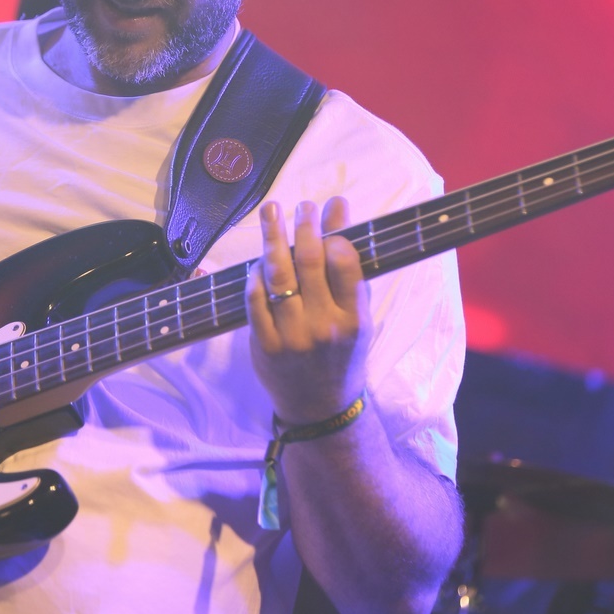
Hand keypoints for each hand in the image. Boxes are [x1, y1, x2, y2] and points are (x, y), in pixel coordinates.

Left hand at [245, 197, 369, 424]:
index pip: (345, 263)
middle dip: (304, 225)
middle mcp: (324, 326)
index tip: (329, 209)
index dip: (334, 231)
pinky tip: (259, 259)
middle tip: (302, 206)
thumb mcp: (358, 317)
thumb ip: (351, 270)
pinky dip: (255, 274)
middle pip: (309, 261)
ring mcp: (292, 336)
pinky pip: (254, 299)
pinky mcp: (265, 344)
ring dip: (273, 237)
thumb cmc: (342, 355)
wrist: (320, 407)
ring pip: (278, 275)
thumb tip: (340, 214)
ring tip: (272, 212)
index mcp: (354, 319)